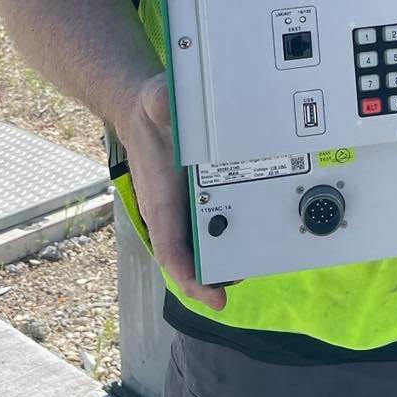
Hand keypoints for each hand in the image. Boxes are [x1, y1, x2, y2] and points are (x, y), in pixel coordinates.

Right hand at [116, 75, 227, 311]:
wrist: (145, 112)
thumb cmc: (150, 115)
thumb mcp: (154, 101)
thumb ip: (159, 102)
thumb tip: (164, 101)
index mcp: (160, 200)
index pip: (171, 249)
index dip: (190, 276)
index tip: (213, 295)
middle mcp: (171, 212)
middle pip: (190, 257)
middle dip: (213, 277)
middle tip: (240, 282)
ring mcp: (183, 209)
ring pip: (201, 246)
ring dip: (222, 261)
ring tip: (250, 266)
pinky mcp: (196, 199)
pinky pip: (212, 224)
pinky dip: (228, 236)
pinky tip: (250, 238)